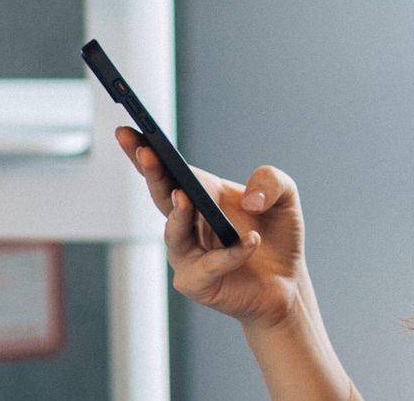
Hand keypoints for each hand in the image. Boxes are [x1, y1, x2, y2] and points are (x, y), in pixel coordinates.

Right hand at [114, 126, 310, 327]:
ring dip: (178, 214)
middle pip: (161, 194)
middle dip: (152, 172)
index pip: (167, 170)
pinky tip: (251, 241)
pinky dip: (230, 254)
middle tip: (146, 152)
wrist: (288, 282)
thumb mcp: (285, 197)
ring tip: (184, 196)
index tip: (125, 130)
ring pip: (174, 233)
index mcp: (201, 194)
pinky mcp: (198, 283)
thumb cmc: (277, 236)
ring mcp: (188, 255)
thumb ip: (272, 181)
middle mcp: (187, 223)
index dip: (142, 150)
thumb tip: (248, 199)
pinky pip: (209, 266)